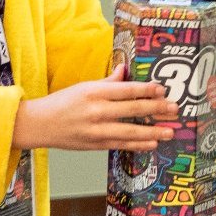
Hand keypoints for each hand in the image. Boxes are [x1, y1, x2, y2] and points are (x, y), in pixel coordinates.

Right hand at [12, 65, 179, 151]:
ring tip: (170, 130)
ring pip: (131, 131)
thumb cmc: (61, 103)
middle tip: (175, 109)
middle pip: (133, 109)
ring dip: (153, 131)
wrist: (40, 125)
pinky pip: (122, 144)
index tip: (163, 89)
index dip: (146, 90)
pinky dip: (138, 144)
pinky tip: (152, 143)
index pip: (126, 89)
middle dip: (157, 109)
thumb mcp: (84, 86)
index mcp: (94, 91)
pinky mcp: (95, 145)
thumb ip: (108, 81)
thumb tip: (125, 70)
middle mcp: (96, 111)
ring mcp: (96, 130)